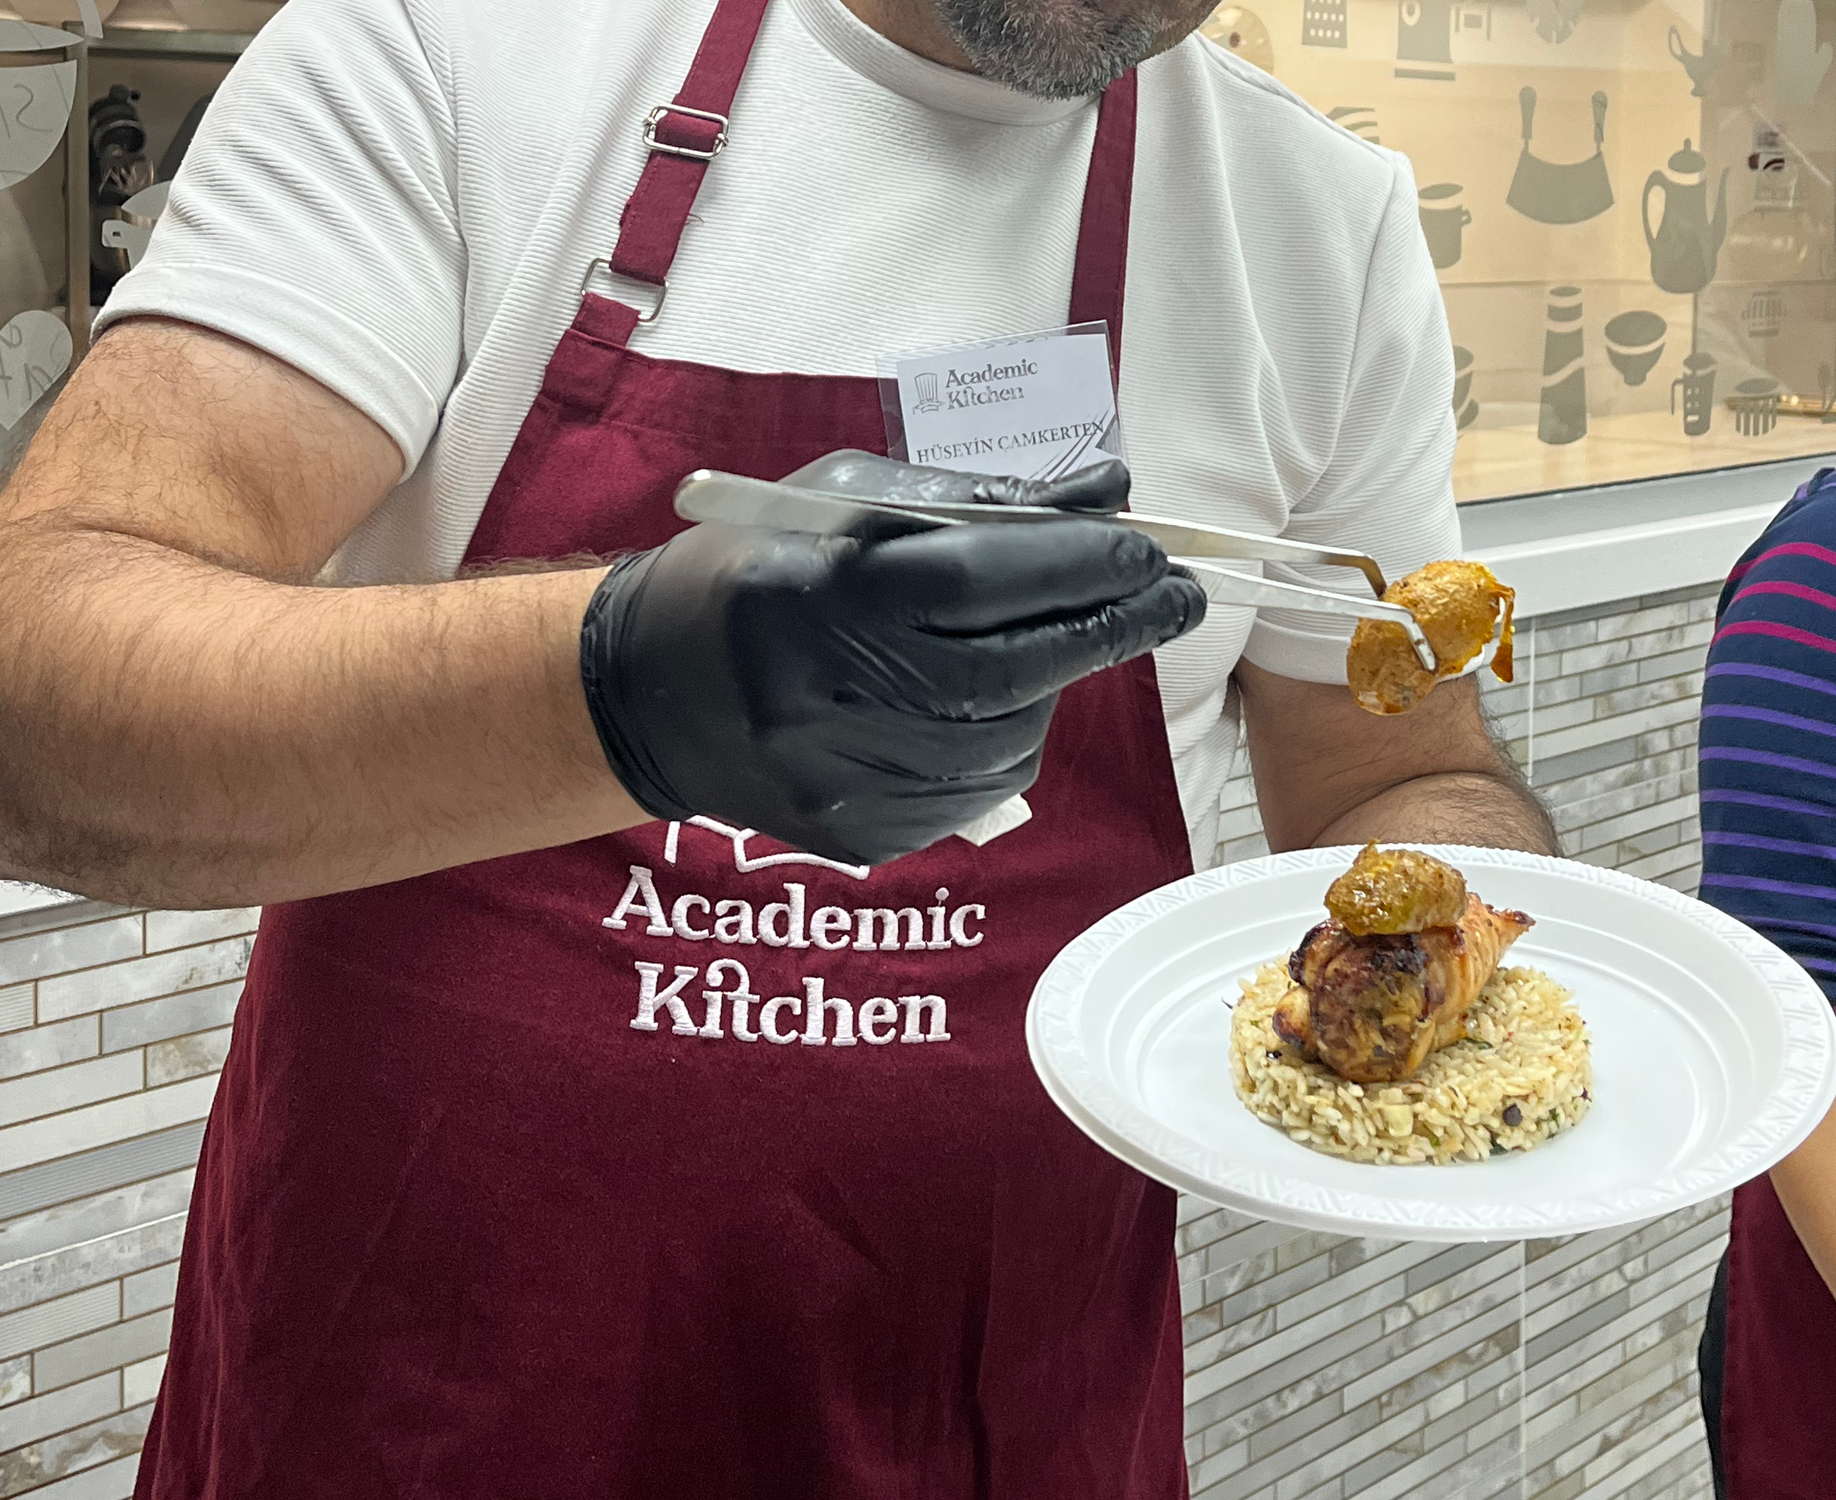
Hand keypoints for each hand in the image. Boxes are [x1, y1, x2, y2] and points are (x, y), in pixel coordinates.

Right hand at [578, 455, 1204, 863]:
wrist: (647, 691)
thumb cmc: (756, 569)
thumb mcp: (851, 504)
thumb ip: (979, 505)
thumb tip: (1105, 497)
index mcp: (822, 592)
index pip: (983, 580)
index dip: (1080, 566)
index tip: (1146, 550)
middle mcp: (831, 693)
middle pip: (1013, 669)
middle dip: (1107, 626)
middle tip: (1170, 597)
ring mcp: (845, 778)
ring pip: (1008, 738)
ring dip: (1053, 685)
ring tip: (1042, 644)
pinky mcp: (858, 834)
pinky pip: (976, 792)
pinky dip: (1005, 740)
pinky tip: (984, 705)